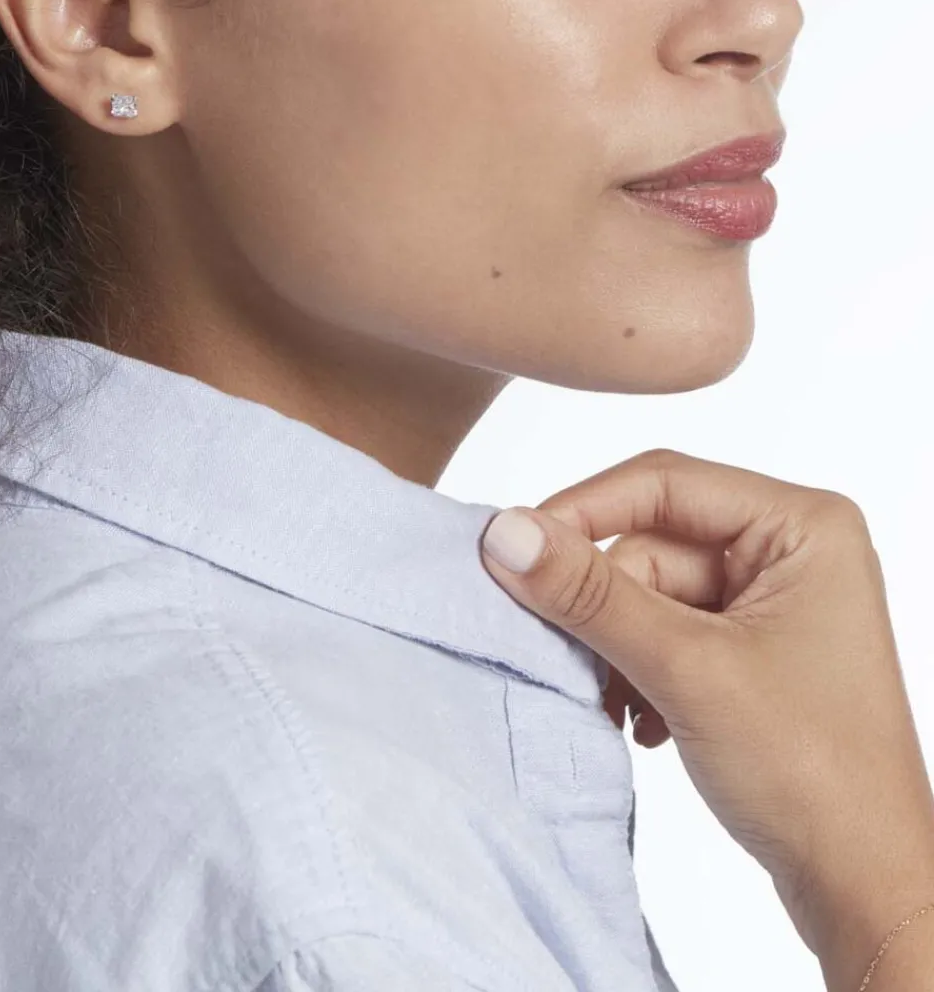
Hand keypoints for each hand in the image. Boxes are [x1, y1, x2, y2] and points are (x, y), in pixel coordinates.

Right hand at [479, 448, 933, 975]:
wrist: (861, 884)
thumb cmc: (812, 774)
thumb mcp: (688, 669)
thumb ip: (592, 595)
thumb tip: (507, 534)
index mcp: (801, 527)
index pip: (663, 484)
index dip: (582, 511)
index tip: (514, 551)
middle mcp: (786, 551)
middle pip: (648, 545)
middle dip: (603, 608)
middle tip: (572, 663)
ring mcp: (766, 602)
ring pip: (645, 594)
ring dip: (613, 648)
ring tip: (618, 707)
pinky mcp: (745, 648)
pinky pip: (659, 631)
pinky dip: (633, 670)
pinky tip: (640, 722)